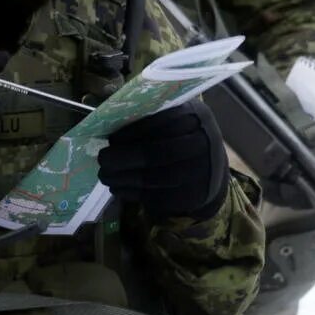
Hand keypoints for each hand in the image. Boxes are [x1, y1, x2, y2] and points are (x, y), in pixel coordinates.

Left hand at [98, 99, 229, 219]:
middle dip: (123, 157)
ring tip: (105, 175)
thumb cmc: (184, 138)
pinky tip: (118, 188)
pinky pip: (156, 197)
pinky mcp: (190, 197)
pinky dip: (131, 193)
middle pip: (156, 153)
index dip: (132, 131)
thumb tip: (110, 122)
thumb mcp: (178, 118)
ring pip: (153, 178)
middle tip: (102, 159)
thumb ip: (153, 117)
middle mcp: (201, 144)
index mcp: (196, 117)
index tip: (111, 138)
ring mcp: (199, 173)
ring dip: (123, 178)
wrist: (212, 172)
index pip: (161, 122)